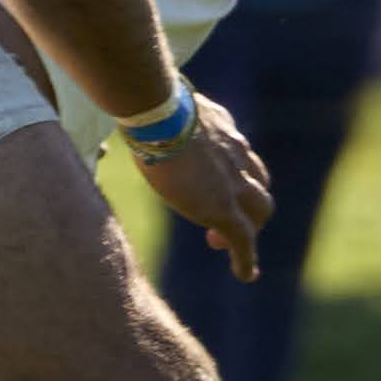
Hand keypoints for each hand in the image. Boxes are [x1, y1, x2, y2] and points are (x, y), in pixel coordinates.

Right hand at [130, 94, 273, 279]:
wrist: (161, 116)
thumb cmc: (148, 106)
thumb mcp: (160, 107)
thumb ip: (156, 116)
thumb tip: (121, 112)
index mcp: (222, 129)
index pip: (239, 155)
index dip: (233, 174)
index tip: (220, 186)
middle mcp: (237, 153)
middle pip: (258, 184)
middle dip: (246, 203)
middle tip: (221, 217)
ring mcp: (235, 181)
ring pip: (259, 210)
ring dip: (247, 229)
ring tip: (221, 245)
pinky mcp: (225, 207)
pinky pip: (244, 239)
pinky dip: (247, 258)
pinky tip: (246, 274)